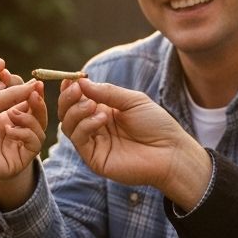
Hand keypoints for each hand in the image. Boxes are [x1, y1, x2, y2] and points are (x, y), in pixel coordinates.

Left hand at [0, 81, 47, 213]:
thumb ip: (13, 94)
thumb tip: (35, 84)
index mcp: (4, 121)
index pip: (29, 108)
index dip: (34, 96)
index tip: (37, 84)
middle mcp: (12, 135)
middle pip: (38, 120)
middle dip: (38, 106)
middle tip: (35, 93)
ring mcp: (15, 150)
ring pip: (39, 132)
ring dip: (30, 119)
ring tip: (12, 113)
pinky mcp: (17, 162)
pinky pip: (34, 145)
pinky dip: (26, 133)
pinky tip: (9, 130)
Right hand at [58, 78, 209, 209]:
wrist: (170, 152)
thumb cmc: (156, 125)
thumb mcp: (132, 101)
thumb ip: (107, 92)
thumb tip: (81, 82)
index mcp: (103, 111)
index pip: (78, 100)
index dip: (71, 89)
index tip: (70, 78)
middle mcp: (95, 127)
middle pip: (67, 112)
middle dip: (68, 98)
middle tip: (76, 89)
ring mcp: (94, 144)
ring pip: (68, 126)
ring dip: (76, 111)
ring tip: (92, 104)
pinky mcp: (94, 159)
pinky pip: (79, 139)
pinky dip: (85, 125)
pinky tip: (101, 118)